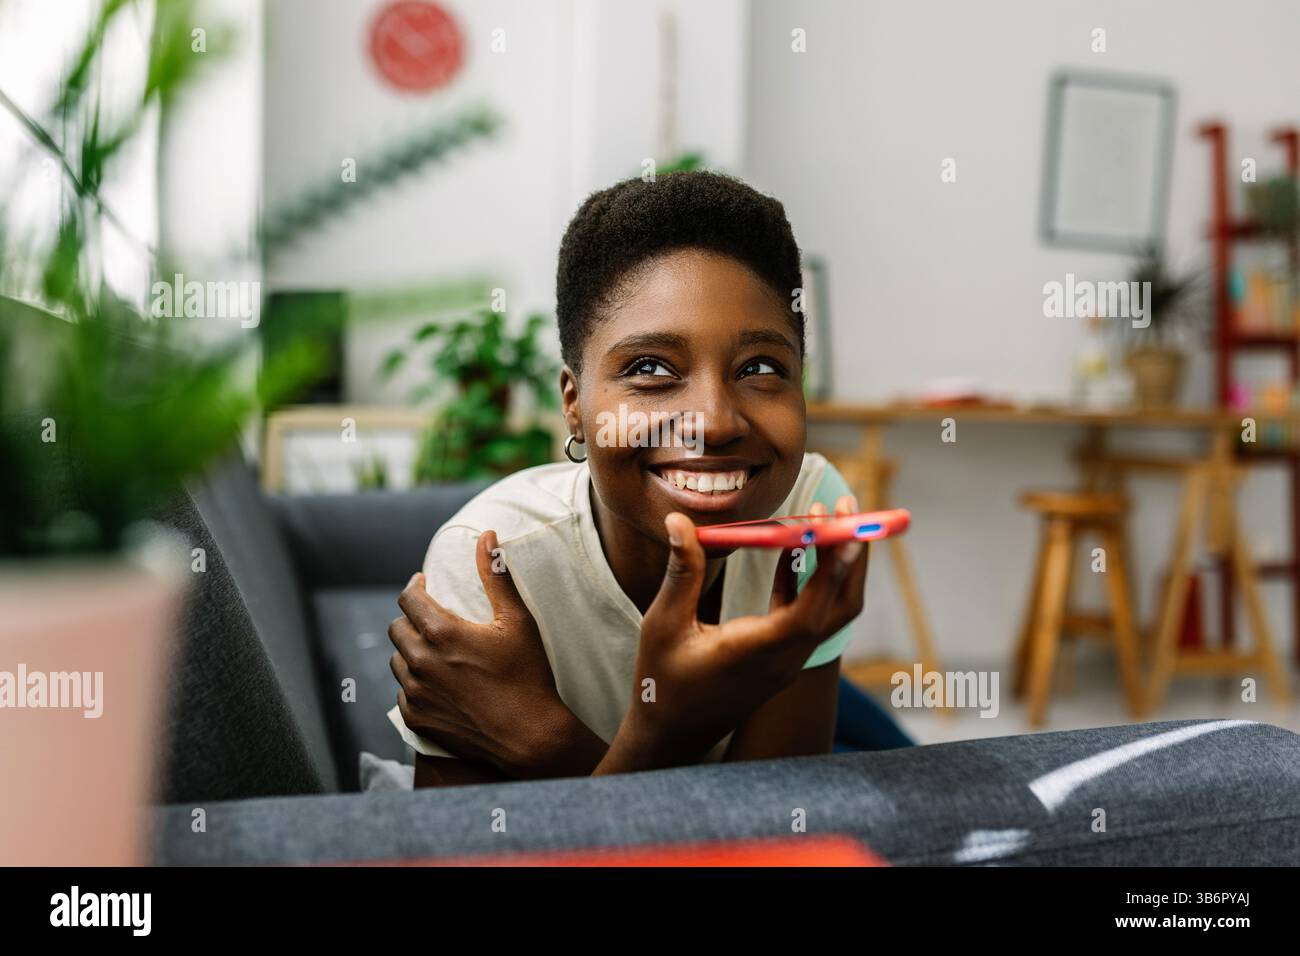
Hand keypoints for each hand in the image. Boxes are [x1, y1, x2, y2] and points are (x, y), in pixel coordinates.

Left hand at [388, 530, 602, 776]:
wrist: (529, 735)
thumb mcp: (517, 620)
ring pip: (397, 661)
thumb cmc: (527, 674)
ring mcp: (415, 693)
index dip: (415, 587)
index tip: (424, 585)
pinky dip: (415, 684)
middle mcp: (420, 661)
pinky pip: (403, 693)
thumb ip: (497, 575)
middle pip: (397, 629)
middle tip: (432, 619)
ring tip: (434, 652)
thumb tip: (487, 536)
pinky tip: (437, 683)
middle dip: (411, 619)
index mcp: (440, 632)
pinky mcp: (417, 719)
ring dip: (411, 651)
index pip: (408, 598)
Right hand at [599, 495, 869, 772]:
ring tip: (826, 516)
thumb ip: (681, 574)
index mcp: (756, 653)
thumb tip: (679, 522)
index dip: (832, 571)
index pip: (809, 613)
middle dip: (850, 556)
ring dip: (835, 564)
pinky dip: (809, 577)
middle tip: (845, 506)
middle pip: (838, 606)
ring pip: (830, 609)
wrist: (672, 733)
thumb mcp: (663, 625)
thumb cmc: (662, 682)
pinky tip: (794, 544)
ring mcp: (787, 659)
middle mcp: (783, 658)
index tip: (846, 530)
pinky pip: (808, 612)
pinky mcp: (782, 655)